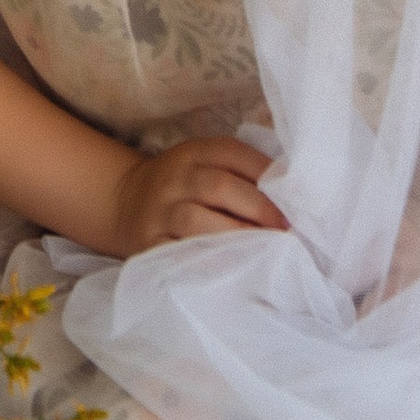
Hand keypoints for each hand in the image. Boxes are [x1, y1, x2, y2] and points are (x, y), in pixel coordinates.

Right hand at [109, 133, 288, 252]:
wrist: (124, 204)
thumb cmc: (183, 188)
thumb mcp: (203, 164)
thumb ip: (240, 172)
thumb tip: (293, 194)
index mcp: (192, 152)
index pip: (232, 153)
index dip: (267, 172)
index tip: (295, 196)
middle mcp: (174, 179)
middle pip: (219, 187)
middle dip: (260, 209)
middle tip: (286, 229)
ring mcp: (159, 213)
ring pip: (198, 222)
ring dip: (238, 237)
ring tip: (266, 250)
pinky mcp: (149, 245)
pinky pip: (180, 255)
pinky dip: (209, 261)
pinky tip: (234, 267)